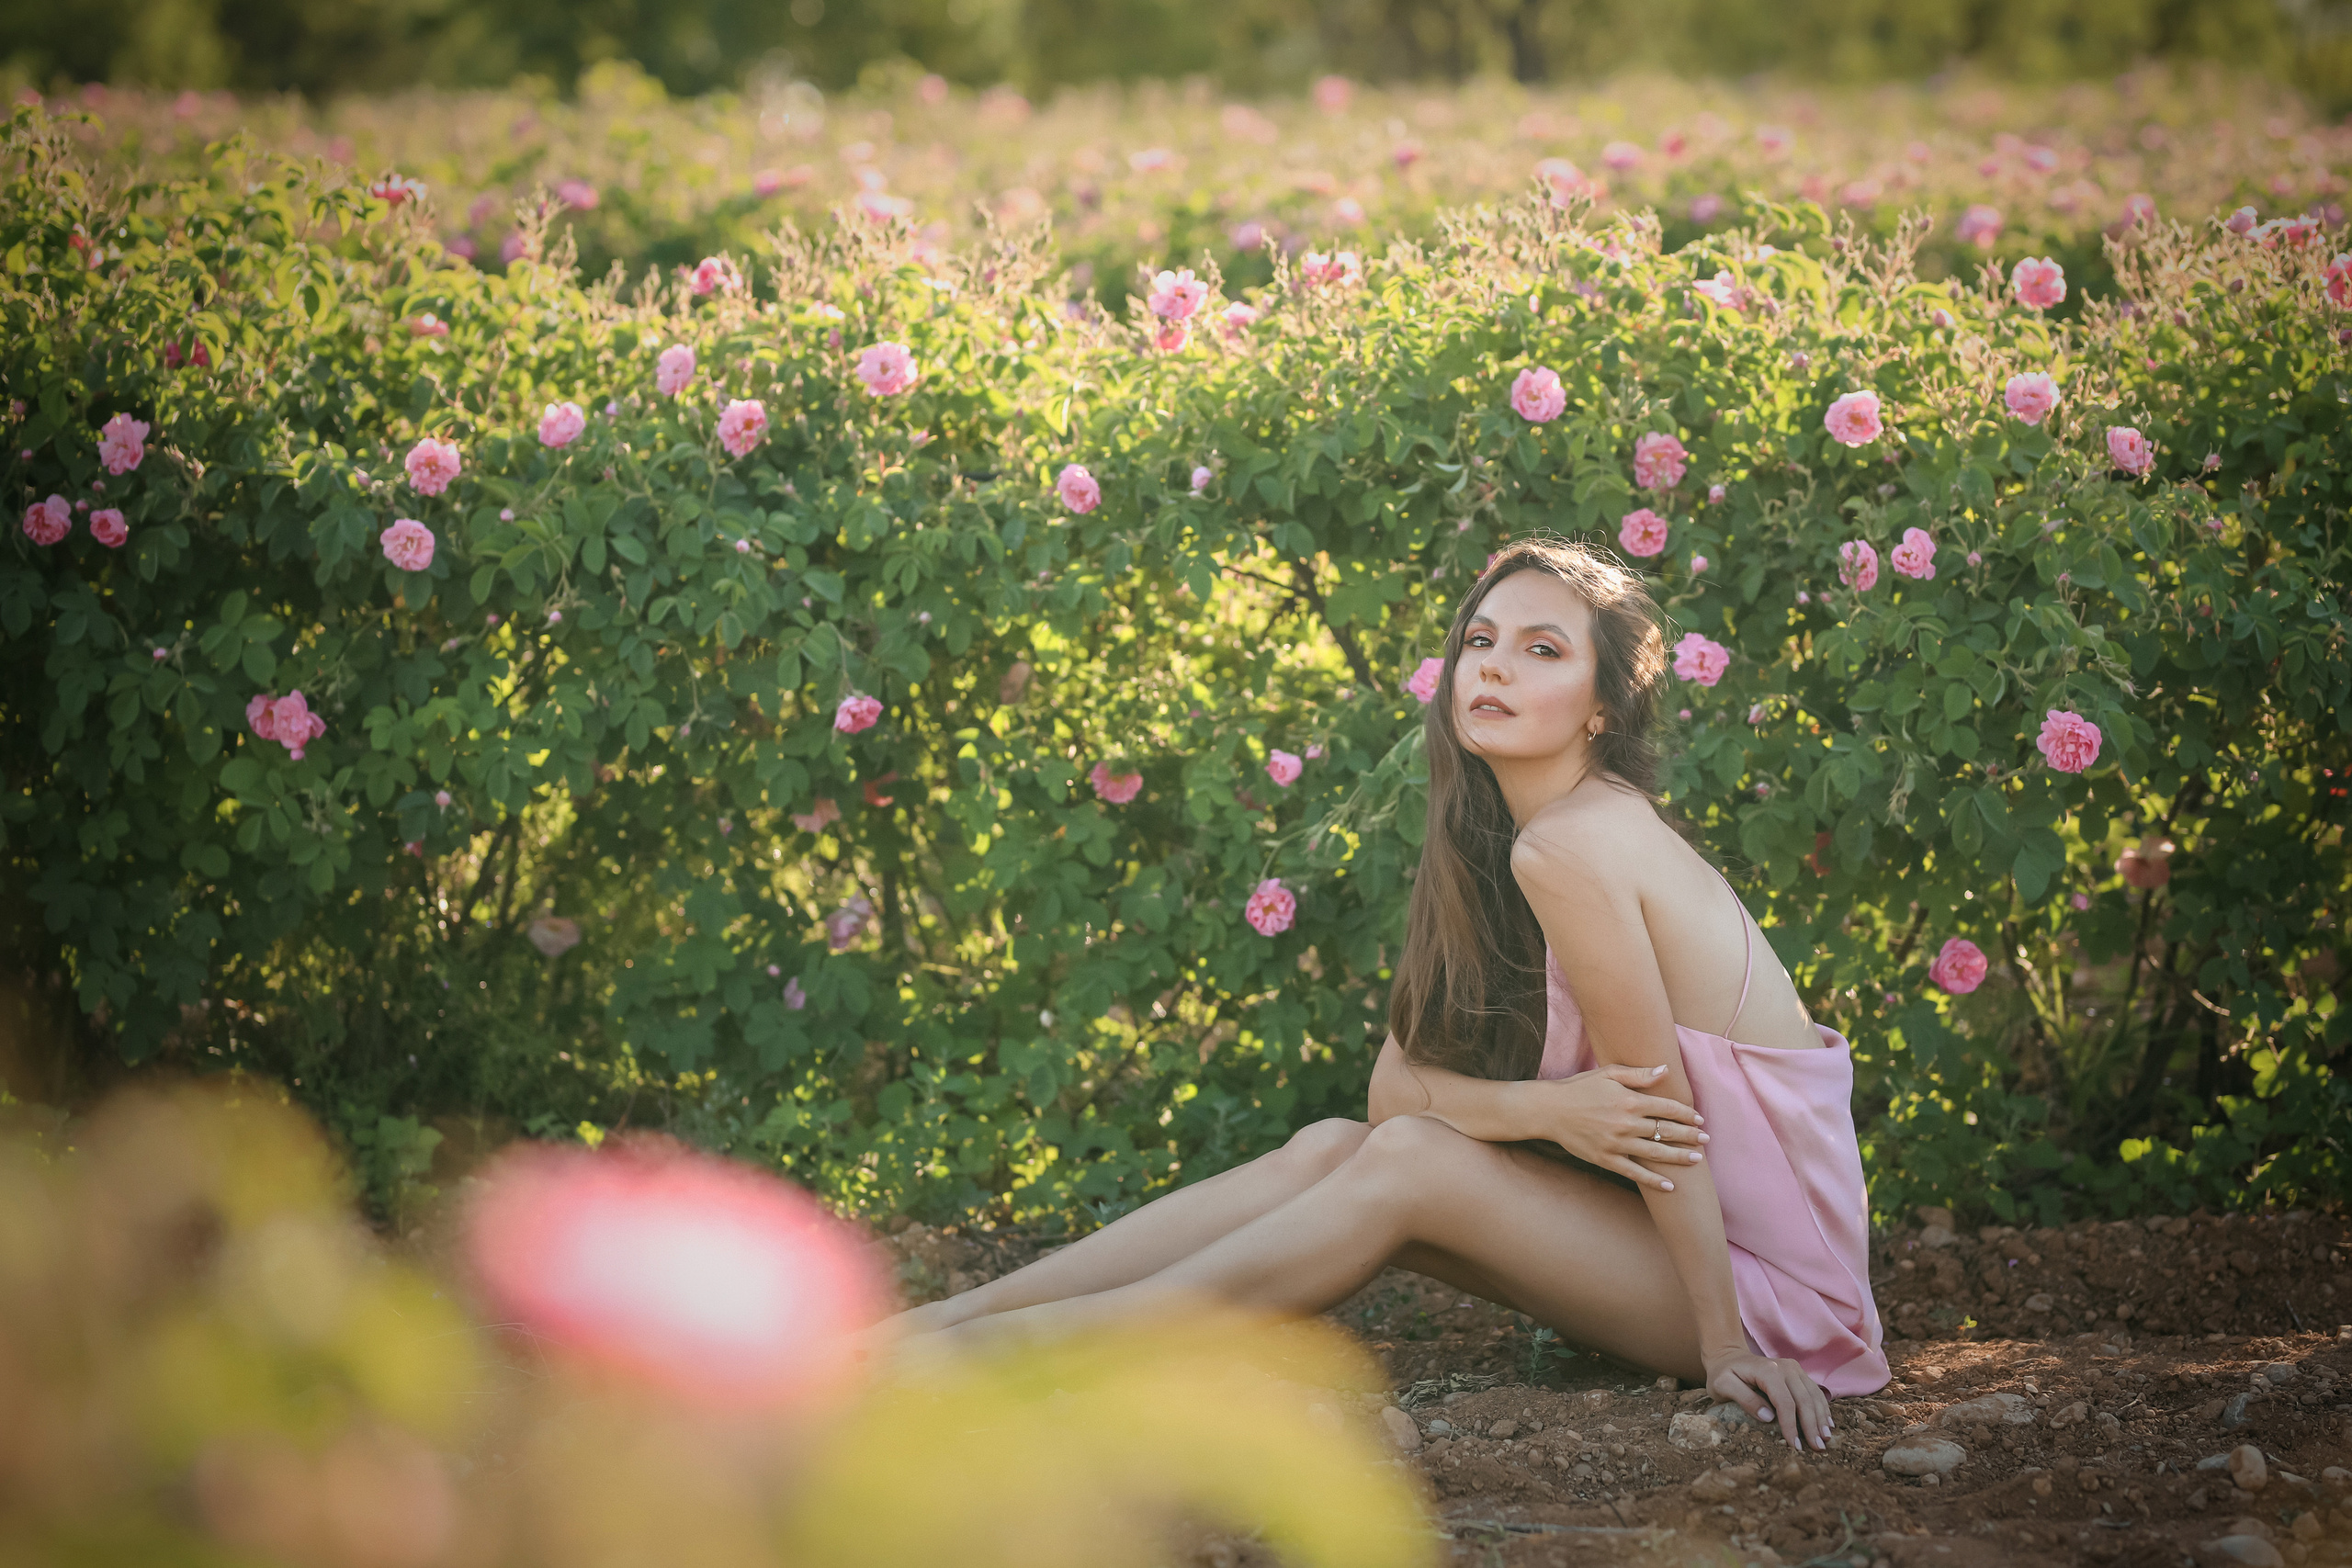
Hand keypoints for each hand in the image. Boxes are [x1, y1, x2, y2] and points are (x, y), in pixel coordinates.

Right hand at [1516, 1064, 1706, 1191]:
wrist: (1548, 1110)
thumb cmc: (1579, 1088)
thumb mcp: (1608, 1073)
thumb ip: (1638, 1074)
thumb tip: (1665, 1070)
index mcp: (1629, 1101)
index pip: (1667, 1108)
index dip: (1686, 1114)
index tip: (1699, 1119)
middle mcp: (1627, 1123)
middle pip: (1666, 1131)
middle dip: (1690, 1136)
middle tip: (1706, 1140)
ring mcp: (1617, 1144)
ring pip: (1656, 1153)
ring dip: (1679, 1157)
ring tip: (1696, 1160)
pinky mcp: (1606, 1159)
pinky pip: (1635, 1172)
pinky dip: (1653, 1181)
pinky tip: (1670, 1186)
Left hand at [1705, 1349, 1833, 1452]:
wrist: (1728, 1356)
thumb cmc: (1722, 1373)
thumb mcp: (1723, 1385)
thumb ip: (1744, 1399)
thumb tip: (1768, 1417)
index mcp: (1768, 1371)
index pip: (1785, 1403)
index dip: (1792, 1426)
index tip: (1795, 1446)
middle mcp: (1786, 1367)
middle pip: (1805, 1400)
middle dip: (1812, 1426)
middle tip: (1817, 1449)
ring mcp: (1794, 1369)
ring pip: (1814, 1396)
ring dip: (1821, 1419)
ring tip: (1825, 1440)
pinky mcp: (1798, 1373)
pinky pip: (1815, 1392)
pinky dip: (1822, 1408)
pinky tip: (1827, 1424)